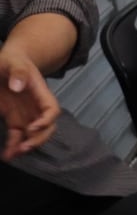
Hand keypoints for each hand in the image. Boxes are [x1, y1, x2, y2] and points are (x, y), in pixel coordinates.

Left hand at [0, 46, 60, 160]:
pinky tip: (6, 155)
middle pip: (47, 127)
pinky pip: (17, 136)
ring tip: (11, 155)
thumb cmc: (12, 59)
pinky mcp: (14, 118)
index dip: (46, 121)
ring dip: (25, 146)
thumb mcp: (13, 60)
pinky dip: (12, 146)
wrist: (8, 62)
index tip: (31, 128)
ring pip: (33, 135)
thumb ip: (18, 71)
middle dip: (38, 139)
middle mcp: (35, 106)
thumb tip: (18, 87)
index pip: (52, 109)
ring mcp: (25, 113)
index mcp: (39, 92)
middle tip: (23, 147)